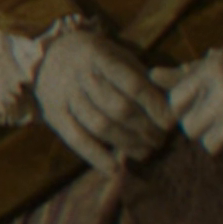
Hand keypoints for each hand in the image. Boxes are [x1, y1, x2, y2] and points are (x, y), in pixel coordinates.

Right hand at [28, 28, 173, 173]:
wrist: (49, 54)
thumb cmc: (96, 59)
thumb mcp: (119, 56)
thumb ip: (144, 79)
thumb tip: (173, 108)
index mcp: (99, 55)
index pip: (132, 84)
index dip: (154, 106)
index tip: (169, 122)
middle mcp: (79, 74)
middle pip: (118, 108)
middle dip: (145, 128)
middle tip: (160, 139)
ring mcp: (63, 94)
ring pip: (100, 125)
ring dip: (128, 143)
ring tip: (146, 151)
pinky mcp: (52, 113)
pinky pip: (76, 139)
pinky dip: (97, 157)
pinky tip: (116, 169)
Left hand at [152, 39, 222, 162]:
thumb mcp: (217, 63)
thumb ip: (184, 74)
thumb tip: (152, 76)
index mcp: (211, 70)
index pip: (175, 103)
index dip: (184, 108)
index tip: (199, 105)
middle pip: (189, 128)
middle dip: (200, 126)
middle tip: (218, 117)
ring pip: (209, 145)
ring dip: (219, 140)